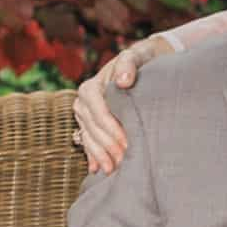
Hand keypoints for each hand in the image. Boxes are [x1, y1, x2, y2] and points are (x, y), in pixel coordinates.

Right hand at [75, 36, 177, 173]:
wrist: (142, 63)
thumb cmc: (140, 60)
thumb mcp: (136, 56)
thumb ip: (129, 65)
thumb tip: (123, 81)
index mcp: (91, 88)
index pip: (97, 112)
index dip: (111, 128)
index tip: (126, 142)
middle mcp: (83, 102)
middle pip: (92, 128)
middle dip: (107, 146)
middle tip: (124, 161)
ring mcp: (84, 114)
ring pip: (88, 138)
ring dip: (100, 155)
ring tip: (113, 170)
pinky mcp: (89, 124)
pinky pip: (88, 141)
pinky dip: (93, 156)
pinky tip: (98, 169)